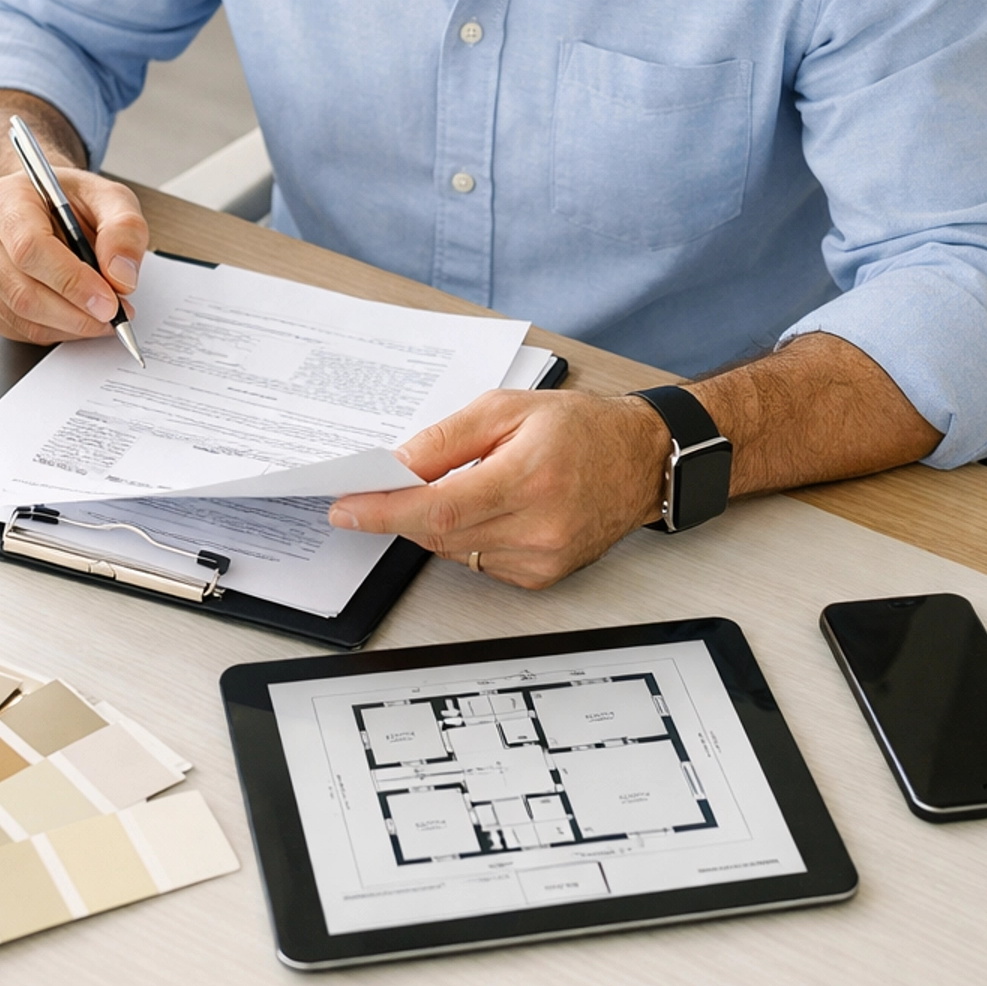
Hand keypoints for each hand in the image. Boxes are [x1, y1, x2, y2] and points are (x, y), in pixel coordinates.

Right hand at [0, 166, 149, 346]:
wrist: (43, 207)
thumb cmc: (70, 200)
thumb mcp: (110, 198)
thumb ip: (124, 229)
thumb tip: (121, 275)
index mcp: (6, 199)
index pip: (30, 248)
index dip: (72, 282)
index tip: (108, 302)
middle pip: (23, 291)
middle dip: (76, 314)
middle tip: (114, 315)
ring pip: (21, 316)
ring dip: (70, 326)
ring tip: (102, 316)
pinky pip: (18, 329)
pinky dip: (56, 331)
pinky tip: (77, 316)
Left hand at [329, 389, 672, 587]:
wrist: (640, 461)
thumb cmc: (582, 429)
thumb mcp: (507, 409)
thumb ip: (446, 438)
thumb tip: (398, 465)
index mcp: (527, 478)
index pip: (438, 507)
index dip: (384, 512)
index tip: (346, 509)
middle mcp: (537, 526)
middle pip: (439, 532)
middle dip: (402, 510)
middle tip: (384, 487)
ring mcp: (541, 558)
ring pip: (454, 550)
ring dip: (435, 523)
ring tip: (455, 486)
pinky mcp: (542, 576)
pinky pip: (479, 562)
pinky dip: (466, 537)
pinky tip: (485, 510)